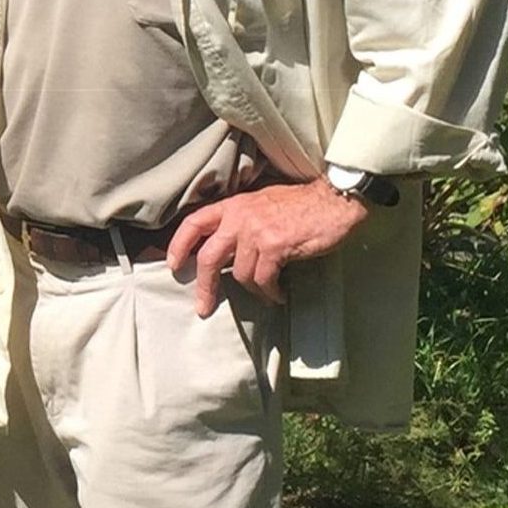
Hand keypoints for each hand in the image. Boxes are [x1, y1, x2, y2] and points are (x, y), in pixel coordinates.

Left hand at [167, 178, 368, 316]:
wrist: (334, 200)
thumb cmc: (301, 205)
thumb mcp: (262, 205)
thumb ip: (242, 223)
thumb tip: (227, 251)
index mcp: (234, 206)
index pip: (194, 222)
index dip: (179, 244)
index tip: (173, 265)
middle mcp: (240, 217)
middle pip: (208, 257)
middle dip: (204, 286)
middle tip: (203, 307)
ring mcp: (256, 231)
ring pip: (241, 274)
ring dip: (253, 290)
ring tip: (267, 294)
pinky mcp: (275, 246)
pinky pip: (264, 280)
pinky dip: (270, 292)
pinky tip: (278, 294)